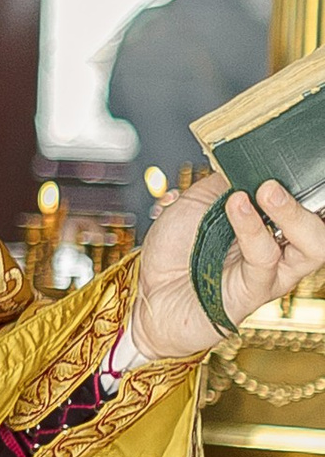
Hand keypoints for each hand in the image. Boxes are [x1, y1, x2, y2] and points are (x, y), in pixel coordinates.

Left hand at [133, 170, 324, 359]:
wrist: (148, 295)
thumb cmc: (174, 254)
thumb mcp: (197, 202)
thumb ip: (225, 182)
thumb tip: (247, 160)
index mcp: (270, 229)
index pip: (307, 207)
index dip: (304, 187)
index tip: (290, 163)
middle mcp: (278, 251)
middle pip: (320, 230)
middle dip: (305, 203)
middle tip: (276, 183)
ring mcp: (269, 274)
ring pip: (311, 247)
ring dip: (291, 213)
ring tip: (266, 191)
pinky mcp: (252, 293)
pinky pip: (264, 260)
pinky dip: (252, 229)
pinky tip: (236, 207)